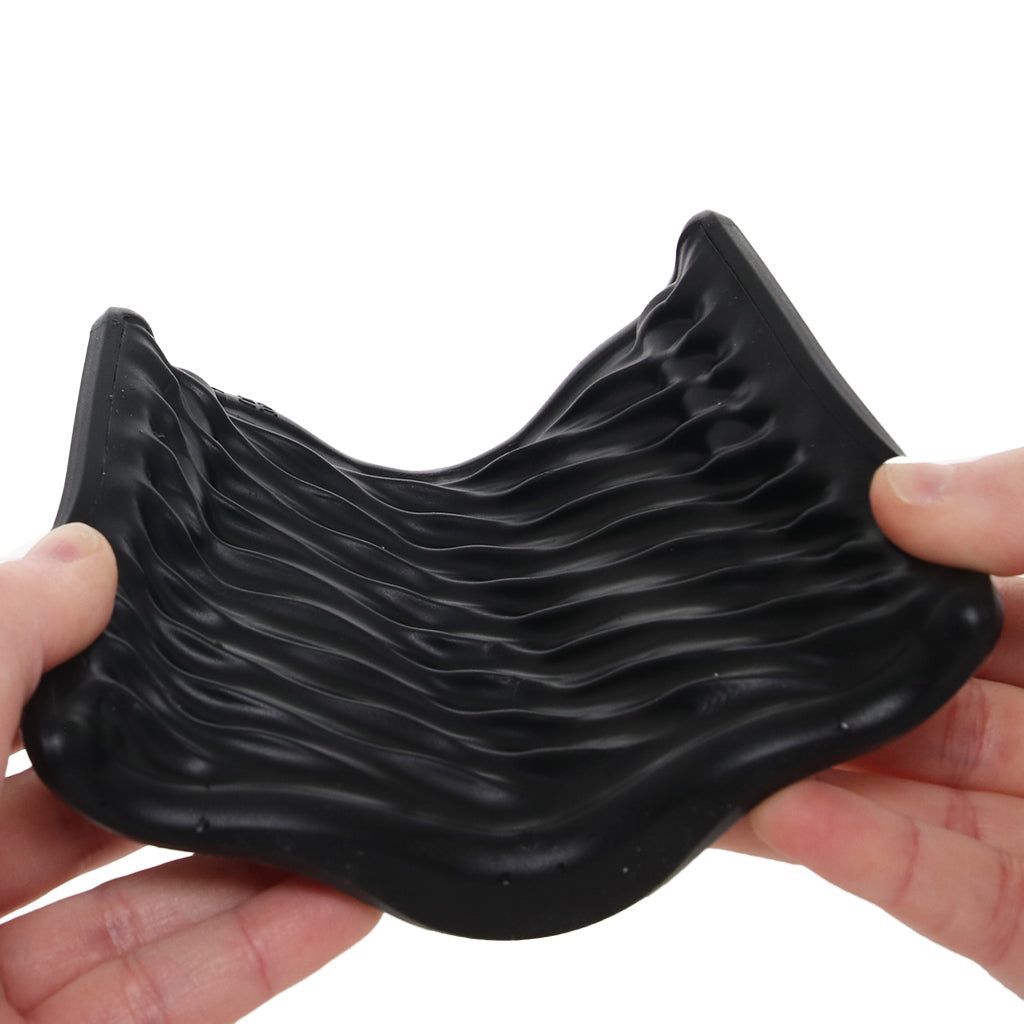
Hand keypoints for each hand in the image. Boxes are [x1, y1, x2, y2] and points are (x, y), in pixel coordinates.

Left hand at [0, 524, 378, 1023]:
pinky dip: (259, 953)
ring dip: (254, 870)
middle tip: (292, 721)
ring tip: (347, 812)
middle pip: (79, 820)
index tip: (186, 623)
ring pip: (141, 920)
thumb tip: (84, 553)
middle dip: (192, 772)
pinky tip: (338, 900)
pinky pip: (169, 1006)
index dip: (87, 663)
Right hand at [716, 448, 1023, 997]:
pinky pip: (937, 892)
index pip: (916, 600)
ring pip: (888, 803)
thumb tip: (889, 491)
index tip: (741, 570)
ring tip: (698, 753)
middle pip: (885, 708)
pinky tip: (786, 819)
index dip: (834, 588)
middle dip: (789, 695)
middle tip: (685, 672)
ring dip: (798, 782)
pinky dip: (861, 859)